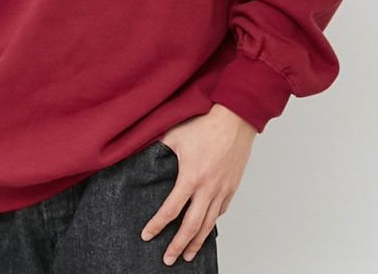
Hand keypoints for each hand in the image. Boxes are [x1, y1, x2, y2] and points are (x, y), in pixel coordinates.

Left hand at [140, 103, 256, 264]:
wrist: (235, 118)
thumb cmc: (205, 123)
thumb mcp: (174, 134)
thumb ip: (158, 148)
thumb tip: (142, 153)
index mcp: (190, 177)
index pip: (170, 210)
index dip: (157, 225)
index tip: (147, 236)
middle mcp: (207, 189)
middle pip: (191, 226)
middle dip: (178, 245)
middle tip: (168, 259)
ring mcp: (222, 190)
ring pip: (209, 224)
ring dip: (197, 242)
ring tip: (188, 255)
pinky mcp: (232, 187)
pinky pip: (221, 211)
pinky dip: (212, 224)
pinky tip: (205, 229)